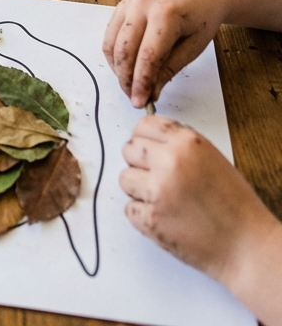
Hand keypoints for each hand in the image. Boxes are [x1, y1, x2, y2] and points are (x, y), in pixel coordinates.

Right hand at [103, 0, 224, 106]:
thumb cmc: (202, 18)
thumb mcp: (194, 48)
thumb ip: (169, 69)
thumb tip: (151, 92)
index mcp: (166, 14)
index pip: (147, 56)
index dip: (142, 83)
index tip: (141, 102)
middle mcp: (142, 5)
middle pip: (124, 51)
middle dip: (126, 79)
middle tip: (134, 97)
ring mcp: (129, 3)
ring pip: (111, 44)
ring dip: (117, 69)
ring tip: (129, 85)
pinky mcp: (122, 5)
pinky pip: (110, 34)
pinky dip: (114, 55)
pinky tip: (125, 67)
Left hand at [121, 115, 281, 319]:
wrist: (247, 247)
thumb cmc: (235, 207)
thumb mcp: (212, 159)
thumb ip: (180, 145)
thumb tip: (151, 139)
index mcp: (187, 143)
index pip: (144, 125)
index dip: (143, 138)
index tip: (147, 148)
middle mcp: (170, 161)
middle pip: (129, 149)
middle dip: (139, 163)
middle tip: (157, 178)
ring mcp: (158, 190)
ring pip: (124, 178)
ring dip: (138, 189)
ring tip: (164, 200)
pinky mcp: (150, 218)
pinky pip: (129, 208)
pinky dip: (142, 214)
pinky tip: (165, 217)